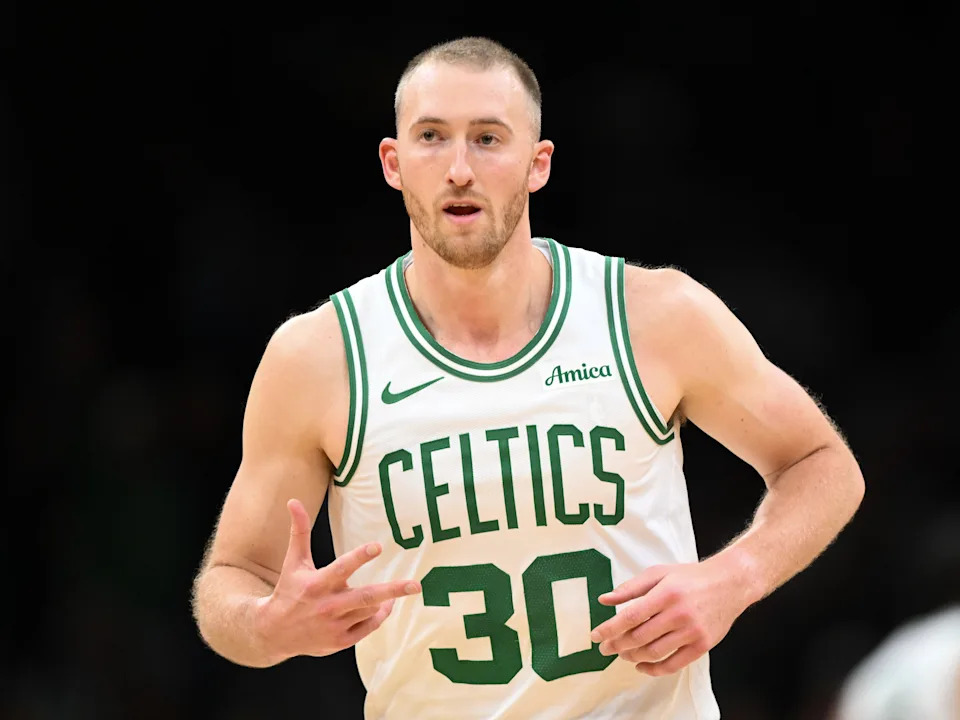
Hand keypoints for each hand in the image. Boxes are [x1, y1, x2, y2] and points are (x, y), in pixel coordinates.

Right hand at [254, 498, 420, 662]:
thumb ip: (299, 532)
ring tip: (402, 589)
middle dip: (392, 590)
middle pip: (365, 597)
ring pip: (369, 611)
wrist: (274, 632)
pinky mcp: (340, 641)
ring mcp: (335, 626)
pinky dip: (379, 616)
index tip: (377, 546)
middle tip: (416, 585)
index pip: (341, 569)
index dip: (359, 557)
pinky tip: (385, 605)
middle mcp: (328, 606)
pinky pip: (368, 628)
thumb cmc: (289, 591)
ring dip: (386, 600)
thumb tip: (294, 501)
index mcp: (317, 584)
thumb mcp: (293, 561)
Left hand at [590, 557, 753, 675]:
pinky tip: (642, 665)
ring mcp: (692, 631)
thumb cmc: (691, 577)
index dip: (610, 628)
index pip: (630, 616)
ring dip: (633, 656)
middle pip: (640, 637)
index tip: (595, 636)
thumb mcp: (659, 573)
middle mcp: (679, 614)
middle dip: (617, 645)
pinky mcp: (702, 645)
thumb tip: (604, 600)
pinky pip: (674, 664)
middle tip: (604, 648)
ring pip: (655, 652)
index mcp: (666, 593)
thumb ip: (631, 588)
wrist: (730, 583)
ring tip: (622, 654)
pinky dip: (654, 669)